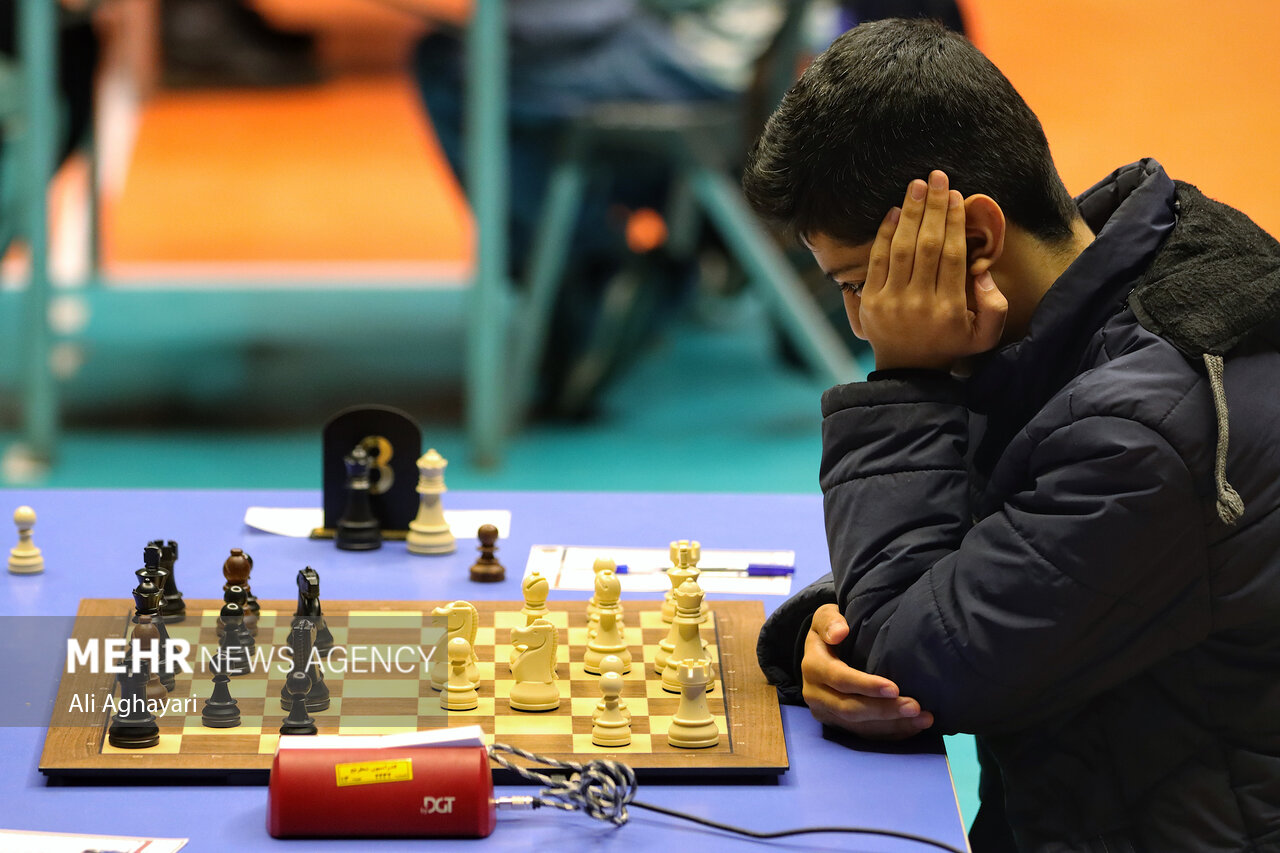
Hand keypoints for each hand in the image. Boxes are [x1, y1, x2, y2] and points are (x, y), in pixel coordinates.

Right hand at [800, 604, 933, 737]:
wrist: (820, 649)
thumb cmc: (831, 629)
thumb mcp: (826, 616)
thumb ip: (830, 621)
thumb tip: (840, 632)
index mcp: (813, 666)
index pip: (840, 679)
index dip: (866, 686)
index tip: (894, 688)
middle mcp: (815, 693)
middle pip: (850, 709)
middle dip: (884, 710)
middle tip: (915, 707)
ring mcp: (825, 712)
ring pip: (859, 726)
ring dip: (892, 724)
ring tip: (923, 719)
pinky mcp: (836, 724)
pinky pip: (864, 734)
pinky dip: (890, 732)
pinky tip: (913, 727)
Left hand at [859, 170, 1006, 370]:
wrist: (908, 373)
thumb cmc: (951, 346)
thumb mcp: (984, 336)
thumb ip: (996, 306)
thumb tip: (981, 272)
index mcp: (950, 308)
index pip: (953, 255)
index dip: (954, 222)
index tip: (956, 195)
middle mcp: (920, 303)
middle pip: (927, 245)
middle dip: (933, 208)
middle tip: (937, 176)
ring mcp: (892, 302)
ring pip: (901, 248)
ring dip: (909, 212)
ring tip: (916, 185)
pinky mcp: (870, 301)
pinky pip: (877, 260)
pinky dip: (884, 234)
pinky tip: (893, 210)